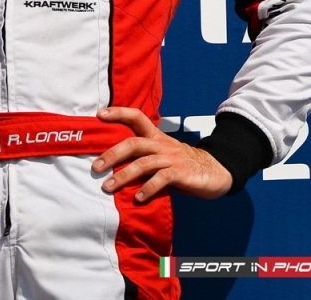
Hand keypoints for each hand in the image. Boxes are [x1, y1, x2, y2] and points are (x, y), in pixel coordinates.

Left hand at [92, 107, 231, 201]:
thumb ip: (143, 157)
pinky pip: (162, 179)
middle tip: (95, 168)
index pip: (136, 117)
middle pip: (134, 143)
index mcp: (156, 136)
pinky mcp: (181, 173)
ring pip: (144, 163)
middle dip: (112, 154)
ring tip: (108, 187)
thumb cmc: (181, 164)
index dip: (118, 113)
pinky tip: (138, 198)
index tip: (99, 114)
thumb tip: (113, 165)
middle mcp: (161, 144)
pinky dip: (148, 188)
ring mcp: (171, 158)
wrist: (214, 171)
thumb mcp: (162, 155)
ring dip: (124, 176)